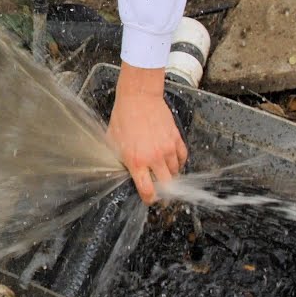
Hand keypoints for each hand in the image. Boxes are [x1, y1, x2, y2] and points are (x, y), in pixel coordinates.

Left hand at [106, 64, 187, 203]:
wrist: (138, 98)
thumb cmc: (123, 118)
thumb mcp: (112, 143)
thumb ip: (120, 160)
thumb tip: (123, 172)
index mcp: (136, 161)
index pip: (148, 191)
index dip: (149, 199)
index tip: (149, 198)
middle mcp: (154, 158)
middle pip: (167, 186)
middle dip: (163, 191)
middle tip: (160, 190)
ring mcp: (167, 148)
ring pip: (175, 172)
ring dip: (170, 175)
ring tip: (163, 172)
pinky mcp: (176, 138)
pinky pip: (183, 157)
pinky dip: (179, 162)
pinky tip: (172, 161)